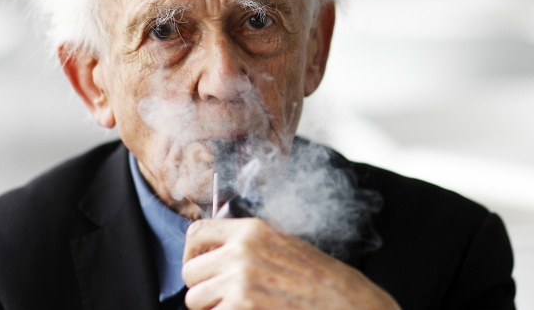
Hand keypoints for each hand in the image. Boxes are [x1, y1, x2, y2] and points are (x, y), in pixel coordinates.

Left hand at [181, 218, 399, 308]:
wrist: (343, 302)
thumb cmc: (318, 278)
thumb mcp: (283, 244)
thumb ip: (248, 243)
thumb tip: (214, 251)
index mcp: (251, 231)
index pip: (196, 232)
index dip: (194, 253)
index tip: (203, 266)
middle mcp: (241, 253)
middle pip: (190, 272)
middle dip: (203, 287)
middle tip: (224, 296)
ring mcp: (239, 283)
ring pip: (194, 300)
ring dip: (212, 307)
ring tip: (241, 305)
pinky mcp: (239, 308)